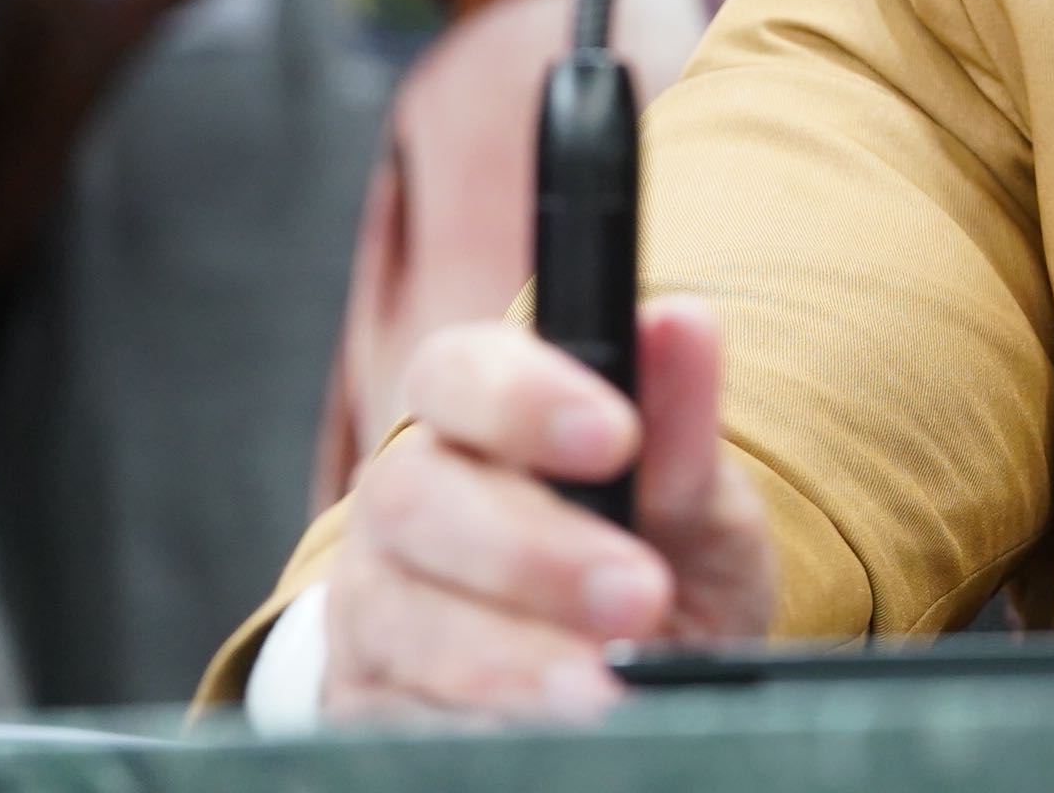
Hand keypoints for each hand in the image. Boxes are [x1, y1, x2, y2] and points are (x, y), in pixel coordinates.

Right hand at [323, 302, 773, 717]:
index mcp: (474, 419)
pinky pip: (398, 713)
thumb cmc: (651, 553)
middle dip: (531, 552)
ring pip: (401, 620)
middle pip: (415, 501)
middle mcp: (404, 502)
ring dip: (512, 658)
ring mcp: (371, 605)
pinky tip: (546, 733)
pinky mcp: (363, 702)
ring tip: (604, 687)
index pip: (457, 371)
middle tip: (638, 594)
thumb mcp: (690, 492)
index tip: (616, 437)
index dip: (523, 397)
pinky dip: (481, 724)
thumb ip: (680, 419)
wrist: (620, 674)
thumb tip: (683, 320)